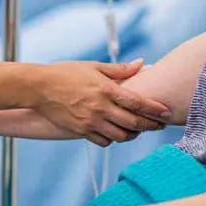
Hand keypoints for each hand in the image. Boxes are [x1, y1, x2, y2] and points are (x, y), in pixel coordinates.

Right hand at [31, 59, 171, 146]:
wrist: (39, 87)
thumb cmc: (66, 73)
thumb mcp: (94, 67)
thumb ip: (120, 69)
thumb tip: (142, 64)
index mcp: (106, 89)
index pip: (137, 102)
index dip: (154, 109)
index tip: (166, 112)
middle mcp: (100, 108)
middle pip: (133, 122)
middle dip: (150, 125)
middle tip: (160, 125)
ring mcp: (91, 122)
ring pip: (121, 136)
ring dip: (133, 134)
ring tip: (139, 129)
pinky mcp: (81, 131)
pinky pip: (104, 141)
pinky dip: (113, 139)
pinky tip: (116, 133)